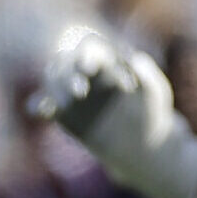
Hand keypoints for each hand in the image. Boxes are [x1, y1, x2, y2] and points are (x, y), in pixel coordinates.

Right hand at [27, 33, 196, 197]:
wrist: (143, 147)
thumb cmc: (152, 116)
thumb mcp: (158, 95)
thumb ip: (150, 76)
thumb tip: (134, 57)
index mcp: (107, 62)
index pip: (90, 49)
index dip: (86, 55)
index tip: (89, 68)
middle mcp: (85, 75)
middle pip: (65, 61)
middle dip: (68, 73)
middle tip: (80, 91)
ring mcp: (72, 94)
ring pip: (52, 80)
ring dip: (55, 88)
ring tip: (68, 103)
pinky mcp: (63, 116)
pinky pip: (44, 107)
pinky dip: (38, 106)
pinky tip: (39, 110)